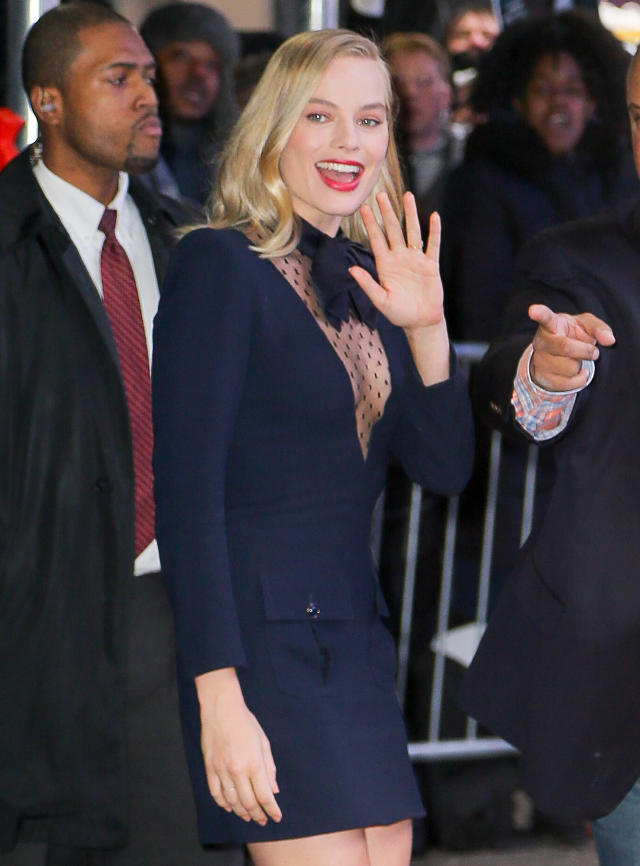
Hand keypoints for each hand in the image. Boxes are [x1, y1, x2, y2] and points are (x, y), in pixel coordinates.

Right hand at [195, 668, 280, 825]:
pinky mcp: (210, 768)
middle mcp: (238, 770)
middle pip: (248, 803)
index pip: (265, 796)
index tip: (276, 817)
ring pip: (231, 801)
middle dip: (258, 815)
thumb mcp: (263, 742)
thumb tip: (274, 790)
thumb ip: (269, 768)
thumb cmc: (246, 723)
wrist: (221, 709)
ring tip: (248, 816)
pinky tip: (229, 807)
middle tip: (263, 820)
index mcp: (254, 763)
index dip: (272, 810)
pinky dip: (223, 803)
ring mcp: (222, 771)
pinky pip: (216, 793)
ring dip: (241, 812)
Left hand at [349, 191, 443, 330]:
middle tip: (380, 195)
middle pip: (393, 230)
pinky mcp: (430, 264)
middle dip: (387, 212)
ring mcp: (415, 259)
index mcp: (385, 265)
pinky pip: (433, 244)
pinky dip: (434, 231)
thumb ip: (367, 284)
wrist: (421, 322)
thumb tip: (351, 269)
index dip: (370, 223)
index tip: (363, 207)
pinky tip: (433, 216)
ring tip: (407, 196)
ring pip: (412, 231)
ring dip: (410, 214)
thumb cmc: (399, 313)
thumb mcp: (380, 300)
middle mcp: (399, 258)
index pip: (376, 239)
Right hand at [528, 303, 614, 390]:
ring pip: (569, 367)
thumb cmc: (572, 335)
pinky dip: (579, 379)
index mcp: (553, 325)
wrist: (556, 357)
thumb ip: (599, 328)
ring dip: (579, 365)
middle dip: (585, 351)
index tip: (533, 310)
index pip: (546, 318)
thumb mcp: (586, 326)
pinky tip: (575, 372)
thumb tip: (610, 340)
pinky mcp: (542, 377)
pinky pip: (568, 383)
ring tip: (575, 360)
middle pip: (565, 347)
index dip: (540, 313)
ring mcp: (539, 360)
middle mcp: (542, 341)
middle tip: (593, 351)